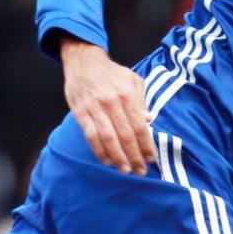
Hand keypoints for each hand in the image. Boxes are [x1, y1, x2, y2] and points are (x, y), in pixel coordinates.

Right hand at [59, 37, 156, 173]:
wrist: (84, 61)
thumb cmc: (111, 73)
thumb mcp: (132, 80)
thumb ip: (141, 100)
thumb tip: (149, 119)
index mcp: (127, 95)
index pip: (140, 126)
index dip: (146, 145)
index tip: (151, 159)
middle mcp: (112, 102)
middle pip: (126, 136)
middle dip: (134, 156)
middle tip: (140, 171)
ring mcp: (95, 108)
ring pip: (108, 138)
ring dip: (118, 158)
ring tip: (125, 170)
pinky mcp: (81, 112)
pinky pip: (91, 136)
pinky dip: (99, 150)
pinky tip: (107, 161)